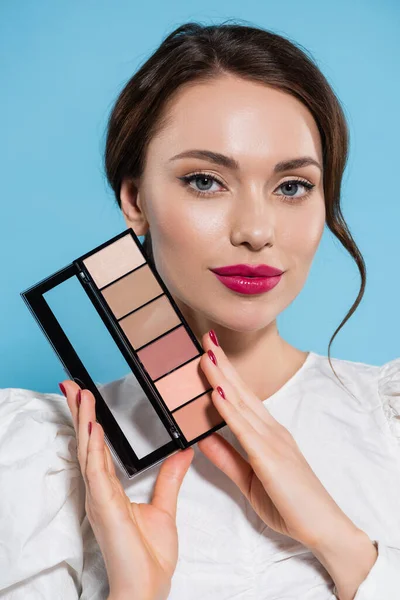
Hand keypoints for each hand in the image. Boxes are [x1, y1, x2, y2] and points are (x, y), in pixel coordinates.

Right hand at [60, 380, 193, 599]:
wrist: (149, 587)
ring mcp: (100, 498)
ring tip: (81, 396)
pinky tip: (93, 429)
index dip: (91, 422)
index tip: (88, 397)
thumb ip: (170, 478)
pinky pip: (97, 473)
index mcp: (111, 489)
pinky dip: (94, 450)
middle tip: (75, 385)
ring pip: (88, 452)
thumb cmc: (150, 555)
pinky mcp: (104, 508)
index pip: (98, 447)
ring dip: (84, 423)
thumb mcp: (164, 507)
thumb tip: (183, 451)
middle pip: (88, 444)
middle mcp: (101, 490)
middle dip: (80, 414)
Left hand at [198, 332, 360, 551]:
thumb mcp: (249, 479)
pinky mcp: (270, 458)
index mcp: (267, 434)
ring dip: (221, 378)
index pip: (241, 398)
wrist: (323, 528)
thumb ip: (226, 458)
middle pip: (240, 392)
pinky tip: (218, 394)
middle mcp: (271, 430)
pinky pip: (245, 430)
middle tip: (205, 338)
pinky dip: (229, 411)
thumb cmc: (290, 503)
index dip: (224, 375)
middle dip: (221, 364)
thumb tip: (202, 438)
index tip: (209, 354)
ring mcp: (272, 441)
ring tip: (205, 355)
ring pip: (241, 404)